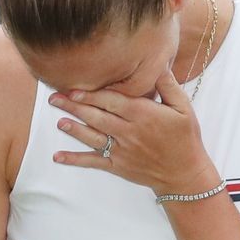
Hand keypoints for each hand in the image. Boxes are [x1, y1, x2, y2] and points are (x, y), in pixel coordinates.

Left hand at [49, 68, 217, 195]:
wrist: (185, 175)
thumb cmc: (185, 138)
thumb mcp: (183, 108)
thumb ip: (168, 86)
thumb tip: (157, 64)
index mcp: (143, 115)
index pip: (112, 101)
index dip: (91, 95)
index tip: (74, 88)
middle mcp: (129, 132)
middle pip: (96, 116)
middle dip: (74, 107)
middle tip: (54, 99)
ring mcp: (122, 151)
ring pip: (92, 137)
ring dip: (73, 129)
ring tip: (58, 121)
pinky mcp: (118, 166)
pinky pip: (93, 162)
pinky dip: (74, 160)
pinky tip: (58, 156)